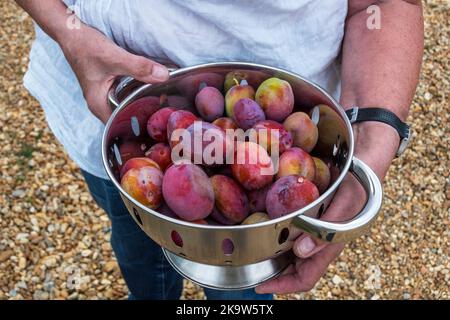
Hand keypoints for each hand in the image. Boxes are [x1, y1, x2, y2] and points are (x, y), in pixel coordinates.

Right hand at [58, 22, 168, 122]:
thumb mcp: (115, 58)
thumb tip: (163, 76)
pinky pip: (128, 93)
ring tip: (163, 99)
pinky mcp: (110, 85)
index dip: (140, 125)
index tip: (158, 118)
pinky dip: (139, 91)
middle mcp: (102, 104)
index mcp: (99, 105)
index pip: (122, 126)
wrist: (72, 31)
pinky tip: (152, 87)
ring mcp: (106, 95)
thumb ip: (139, 67)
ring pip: (129, 104)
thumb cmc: (85, 46)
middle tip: (165, 108)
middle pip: (127, 116)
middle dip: (146, 113)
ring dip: (144, 101)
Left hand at [256, 122, 398, 293]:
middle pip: (293, 266)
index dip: (283, 286)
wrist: (366, 158)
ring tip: (248, 246)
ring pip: (289, 248)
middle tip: (246, 264)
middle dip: (271, 270)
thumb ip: (326, 229)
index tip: (259, 287)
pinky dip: (274, 229)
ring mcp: (313, 227)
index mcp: (330, 246)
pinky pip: (288, 227)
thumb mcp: (345, 202)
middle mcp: (319, 240)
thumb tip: (300, 253)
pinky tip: (260, 220)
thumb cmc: (359, 182)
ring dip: (270, 251)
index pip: (306, 277)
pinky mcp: (309, 213)